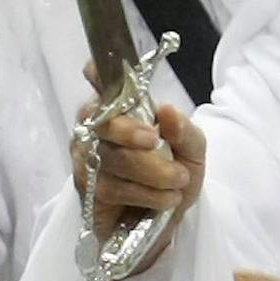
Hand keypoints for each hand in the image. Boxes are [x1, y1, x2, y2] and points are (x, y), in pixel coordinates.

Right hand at [70, 75, 205, 241]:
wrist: (171, 212)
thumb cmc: (177, 169)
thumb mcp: (193, 149)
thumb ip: (184, 130)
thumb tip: (166, 110)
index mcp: (123, 107)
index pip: (101, 81)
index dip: (97, 74)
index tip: (96, 69)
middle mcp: (97, 128)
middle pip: (102, 122)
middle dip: (129, 132)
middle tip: (155, 140)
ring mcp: (86, 159)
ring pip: (110, 159)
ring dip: (152, 172)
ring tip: (178, 181)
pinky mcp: (86, 191)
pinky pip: (112, 188)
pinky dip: (145, 194)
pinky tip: (165, 198)